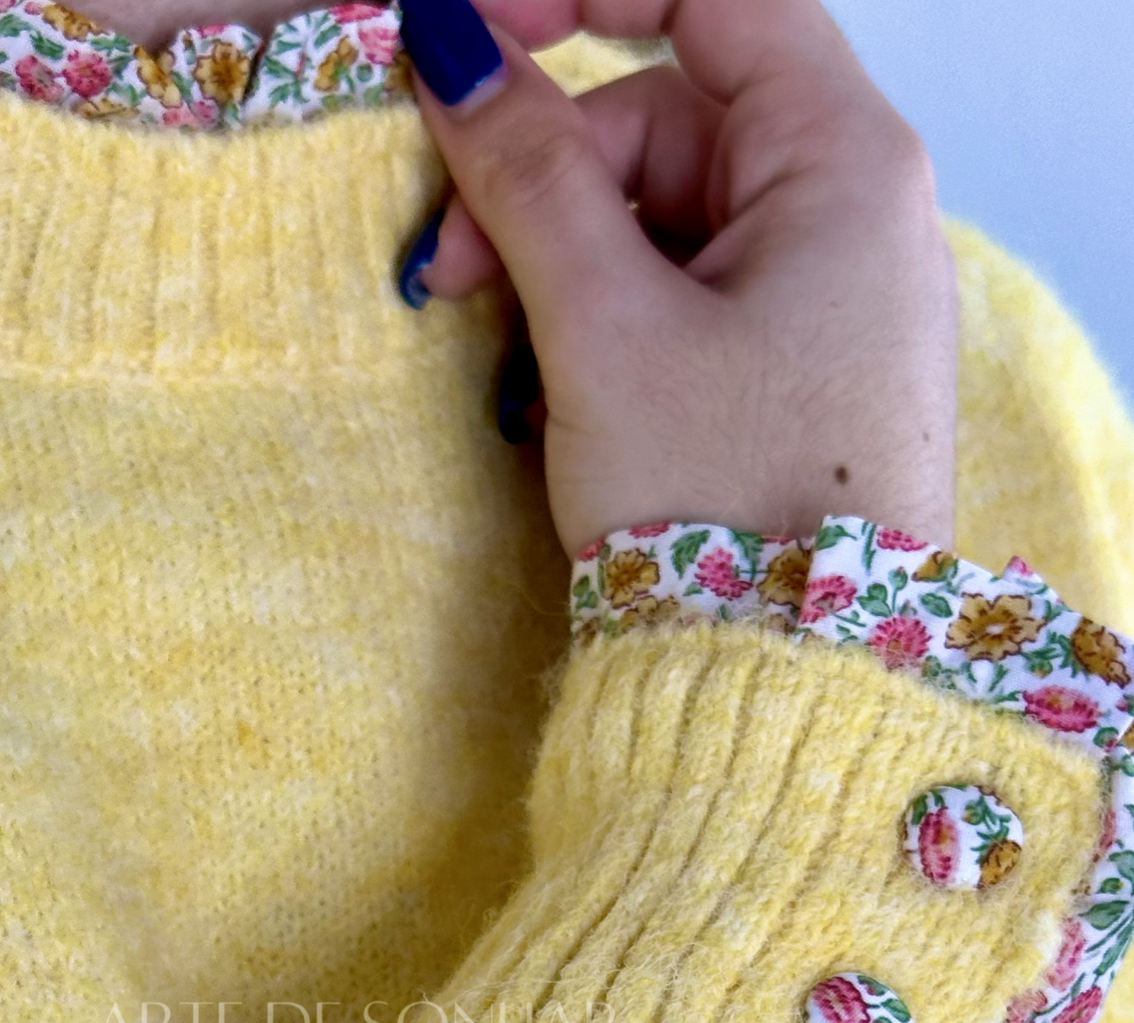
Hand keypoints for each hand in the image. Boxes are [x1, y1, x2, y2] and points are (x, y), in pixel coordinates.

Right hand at [398, 0, 958, 557]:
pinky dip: (605, 320)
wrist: (786, 681)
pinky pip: (682, 293)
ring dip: (559, 263)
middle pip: (667, 122)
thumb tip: (453, 48)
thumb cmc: (719, 503)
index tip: (465, 33)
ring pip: (662, 216)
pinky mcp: (794, 366)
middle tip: (446, 269)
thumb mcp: (604, 328)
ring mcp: (825, 292)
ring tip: (500, 352)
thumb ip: (528, 175)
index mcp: (842, 162)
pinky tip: (555, 386)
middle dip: (542, 180)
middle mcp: (852, 209)